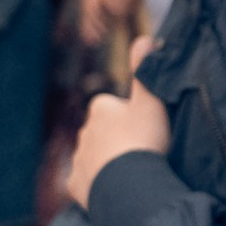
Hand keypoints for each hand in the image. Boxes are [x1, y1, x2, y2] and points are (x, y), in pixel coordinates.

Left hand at [66, 42, 168, 205]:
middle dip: (116, 140)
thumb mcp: (150, 100)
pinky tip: (115, 187)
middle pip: (102, 132)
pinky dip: (97, 184)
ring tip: (130, 173)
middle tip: (140, 152)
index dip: (129, 117)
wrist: (129, 185)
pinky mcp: (75, 184)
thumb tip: (145, 38)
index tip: (144, 130)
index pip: (113, 107)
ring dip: (108, 162)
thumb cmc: (142, 140)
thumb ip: (145, 70)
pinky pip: (87, 182)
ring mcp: (78, 159)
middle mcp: (83, 130)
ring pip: (94, 157)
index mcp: (100, 108)